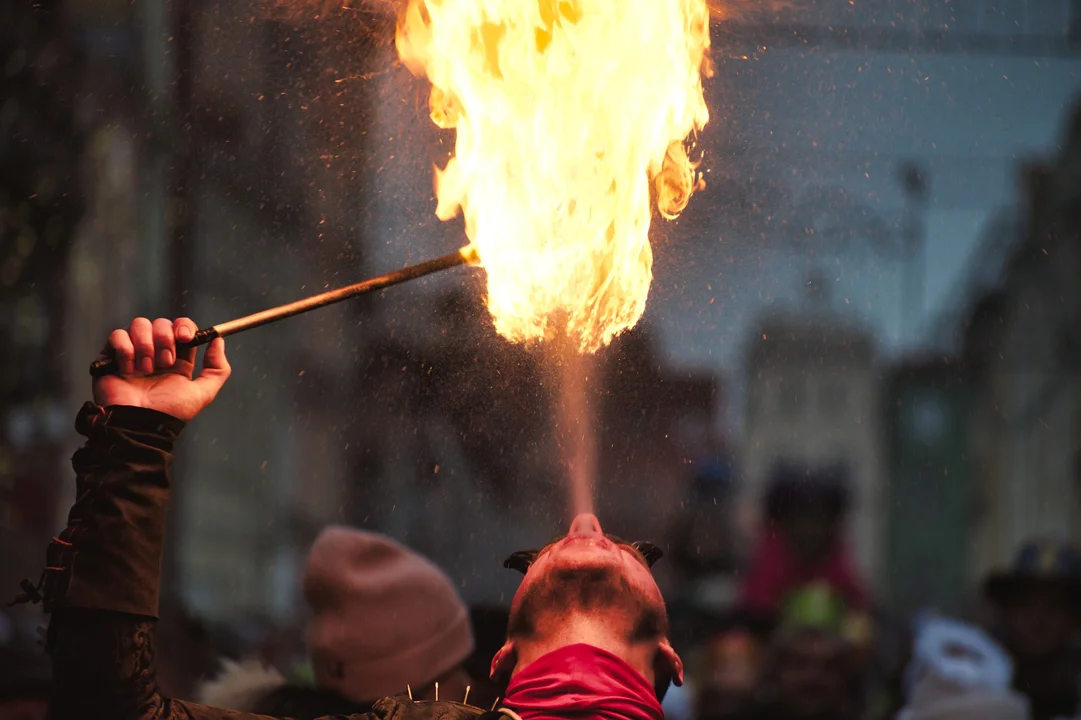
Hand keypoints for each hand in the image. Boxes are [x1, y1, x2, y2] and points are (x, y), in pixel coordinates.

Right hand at [93, 317, 230, 421]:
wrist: (140, 424)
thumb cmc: (170, 412)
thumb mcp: (203, 393)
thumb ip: (217, 368)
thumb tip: (218, 340)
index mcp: (176, 359)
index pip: (181, 327)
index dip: (184, 327)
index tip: (186, 337)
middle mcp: (155, 353)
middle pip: (161, 323)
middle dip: (165, 339)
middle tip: (165, 362)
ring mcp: (133, 353)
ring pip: (139, 324)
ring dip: (146, 345)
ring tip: (146, 369)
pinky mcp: (110, 357)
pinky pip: (117, 335)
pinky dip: (125, 350)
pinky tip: (129, 370)